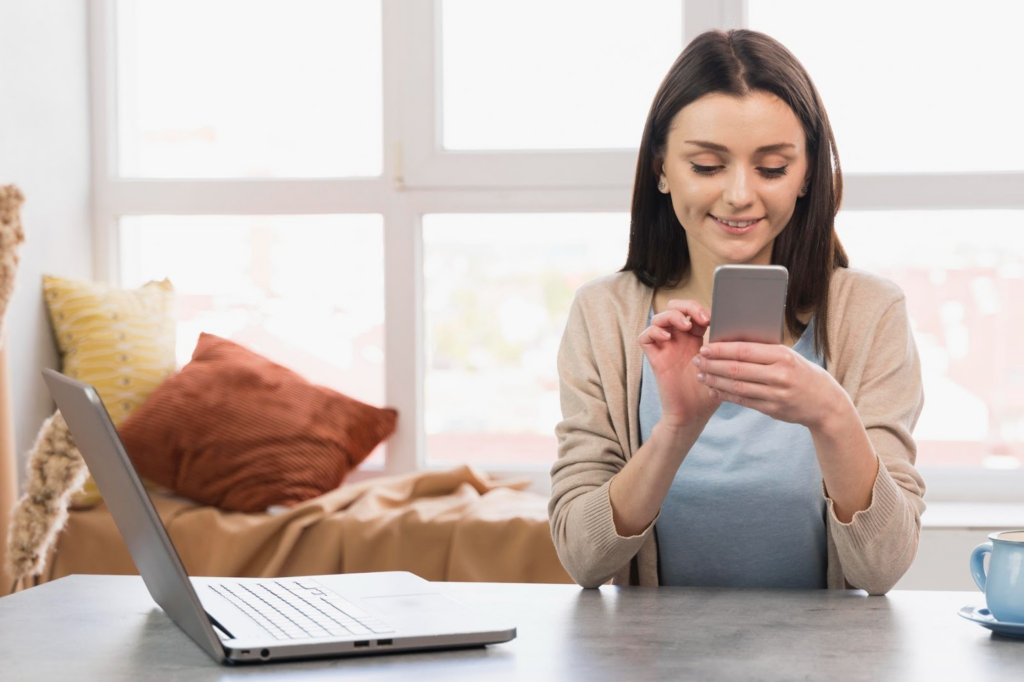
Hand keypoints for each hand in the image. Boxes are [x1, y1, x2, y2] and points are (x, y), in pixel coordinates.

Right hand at [638, 300, 719, 428]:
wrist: (692, 416)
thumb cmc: (708, 394)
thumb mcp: (723, 367)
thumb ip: (724, 347)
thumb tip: (733, 326)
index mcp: (695, 340)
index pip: (691, 312)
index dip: (699, 309)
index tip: (712, 319)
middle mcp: (678, 341)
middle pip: (673, 308)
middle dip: (685, 306)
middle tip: (699, 318)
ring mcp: (665, 349)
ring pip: (658, 318)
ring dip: (672, 316)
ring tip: (685, 325)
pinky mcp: (654, 359)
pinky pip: (645, 337)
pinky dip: (653, 331)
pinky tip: (667, 337)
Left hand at [691, 341, 841, 428]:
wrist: (825, 403)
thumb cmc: (803, 373)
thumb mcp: (790, 356)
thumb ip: (765, 351)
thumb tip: (732, 342)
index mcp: (783, 356)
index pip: (745, 351)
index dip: (722, 349)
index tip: (705, 347)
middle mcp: (779, 375)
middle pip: (737, 369)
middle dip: (713, 364)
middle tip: (697, 361)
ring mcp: (776, 394)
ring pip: (737, 386)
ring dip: (716, 380)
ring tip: (701, 375)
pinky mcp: (772, 409)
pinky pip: (744, 400)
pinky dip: (726, 395)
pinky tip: (714, 389)